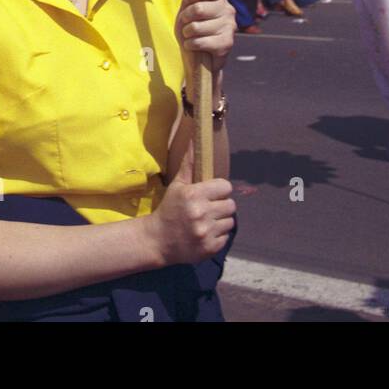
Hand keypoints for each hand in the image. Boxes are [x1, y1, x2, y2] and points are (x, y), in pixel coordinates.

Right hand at [147, 148, 234, 266]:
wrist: (158, 240)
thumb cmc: (169, 209)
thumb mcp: (177, 186)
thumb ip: (189, 164)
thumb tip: (195, 140)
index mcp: (194, 195)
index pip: (225, 187)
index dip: (220, 189)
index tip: (212, 193)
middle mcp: (202, 213)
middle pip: (231, 205)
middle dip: (221, 205)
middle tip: (210, 208)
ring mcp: (206, 232)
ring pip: (230, 221)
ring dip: (221, 221)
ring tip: (208, 221)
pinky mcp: (210, 248)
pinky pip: (226, 237)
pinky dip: (218, 235)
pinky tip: (206, 233)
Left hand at [176, 0, 235, 73]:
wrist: (201, 56)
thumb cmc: (194, 28)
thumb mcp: (189, 7)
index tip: (187, 1)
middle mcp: (228, 9)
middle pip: (198, 8)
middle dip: (184, 18)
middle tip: (185, 24)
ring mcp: (230, 26)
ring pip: (196, 27)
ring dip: (186, 34)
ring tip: (190, 36)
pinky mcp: (227, 43)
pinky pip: (200, 41)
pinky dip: (191, 45)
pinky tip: (194, 46)